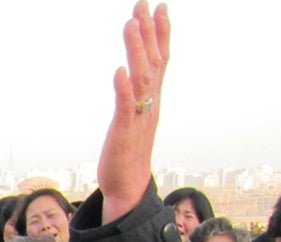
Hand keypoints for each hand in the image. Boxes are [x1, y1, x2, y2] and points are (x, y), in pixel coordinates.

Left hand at [98, 3, 170, 222]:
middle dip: (148, 33)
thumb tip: (133, 70)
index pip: (160, 59)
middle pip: (152, 62)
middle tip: (143, 5)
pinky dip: (124, 89)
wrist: (128, 185)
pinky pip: (125, 107)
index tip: (160, 6)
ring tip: (131, 25)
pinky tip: (119, 71)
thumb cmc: (128, 150)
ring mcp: (138, 116)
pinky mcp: (124, 132)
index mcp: (152, 98)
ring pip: (140, 78)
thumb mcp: (135, 115)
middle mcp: (149, 103)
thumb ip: (137, 92)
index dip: (161, 33)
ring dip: (136, 51)